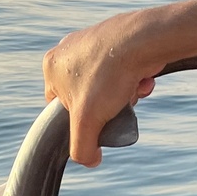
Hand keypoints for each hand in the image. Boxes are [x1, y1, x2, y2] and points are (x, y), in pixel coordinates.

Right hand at [43, 15, 160, 167]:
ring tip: (131, 90)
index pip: (56, 106)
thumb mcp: (87, 124)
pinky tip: (142, 78)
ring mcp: (91, 38)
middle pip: (84, 95)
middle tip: (118, 106)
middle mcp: (67, 48)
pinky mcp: (115, 34)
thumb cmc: (109, 75)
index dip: (77, 118)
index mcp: (51, 66)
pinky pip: (121, 67)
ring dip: (122, 94)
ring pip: (105, 82)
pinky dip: (132, 77)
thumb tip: (90, 161)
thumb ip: (82, 150)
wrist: (145, 39)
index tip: (95, 118)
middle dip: (105, 106)